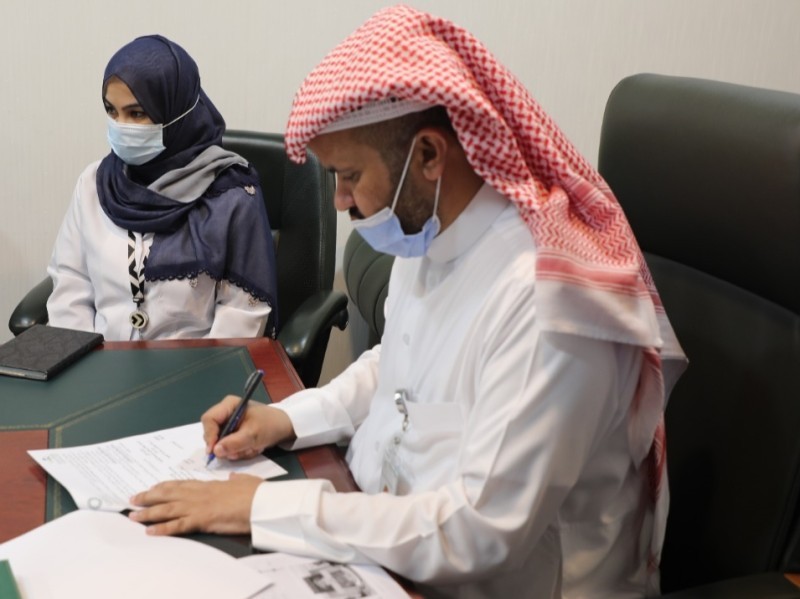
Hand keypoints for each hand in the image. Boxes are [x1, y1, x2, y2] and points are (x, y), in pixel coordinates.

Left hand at [129, 474, 261, 535]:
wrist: (260, 502)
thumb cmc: (255, 492)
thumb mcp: (244, 481)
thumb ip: (235, 480)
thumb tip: (232, 478)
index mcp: (208, 485)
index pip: (181, 484)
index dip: (164, 486)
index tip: (152, 488)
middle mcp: (199, 494)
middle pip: (168, 494)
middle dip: (148, 497)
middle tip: (133, 500)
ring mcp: (198, 506)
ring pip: (167, 509)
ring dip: (148, 513)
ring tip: (133, 516)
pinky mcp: (201, 520)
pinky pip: (177, 525)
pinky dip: (162, 529)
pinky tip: (150, 532)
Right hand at [202, 396, 295, 460]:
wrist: (284, 427)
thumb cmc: (270, 425)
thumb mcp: (253, 435)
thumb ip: (234, 443)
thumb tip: (215, 451)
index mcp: (229, 405)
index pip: (209, 419)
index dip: (209, 436)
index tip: (214, 451)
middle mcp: (226, 413)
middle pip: (212, 433)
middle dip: (226, 445)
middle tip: (240, 452)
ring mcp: (229, 424)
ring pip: (221, 443)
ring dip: (236, 450)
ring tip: (252, 448)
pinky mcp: (233, 433)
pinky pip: (229, 446)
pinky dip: (240, 450)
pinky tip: (252, 448)